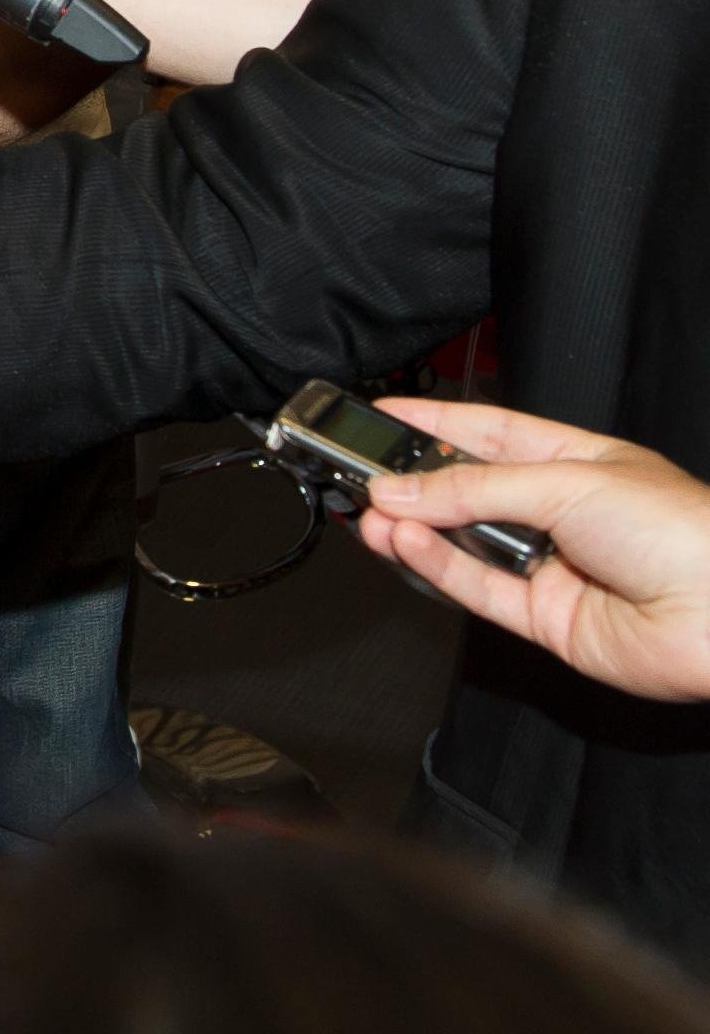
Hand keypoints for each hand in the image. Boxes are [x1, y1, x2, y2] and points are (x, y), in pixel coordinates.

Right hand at [358, 400, 709, 700]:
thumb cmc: (681, 532)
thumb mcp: (565, 482)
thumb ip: (473, 488)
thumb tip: (401, 489)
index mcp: (575, 462)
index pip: (485, 434)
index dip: (431, 424)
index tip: (379, 415)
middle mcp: (558, 514)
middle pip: (465, 492)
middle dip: (409, 481)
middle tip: (356, 470)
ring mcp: (549, 567)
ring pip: (461, 544)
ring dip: (413, 526)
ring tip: (371, 512)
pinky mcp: (543, 618)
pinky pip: (475, 589)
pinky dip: (434, 566)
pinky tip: (404, 543)